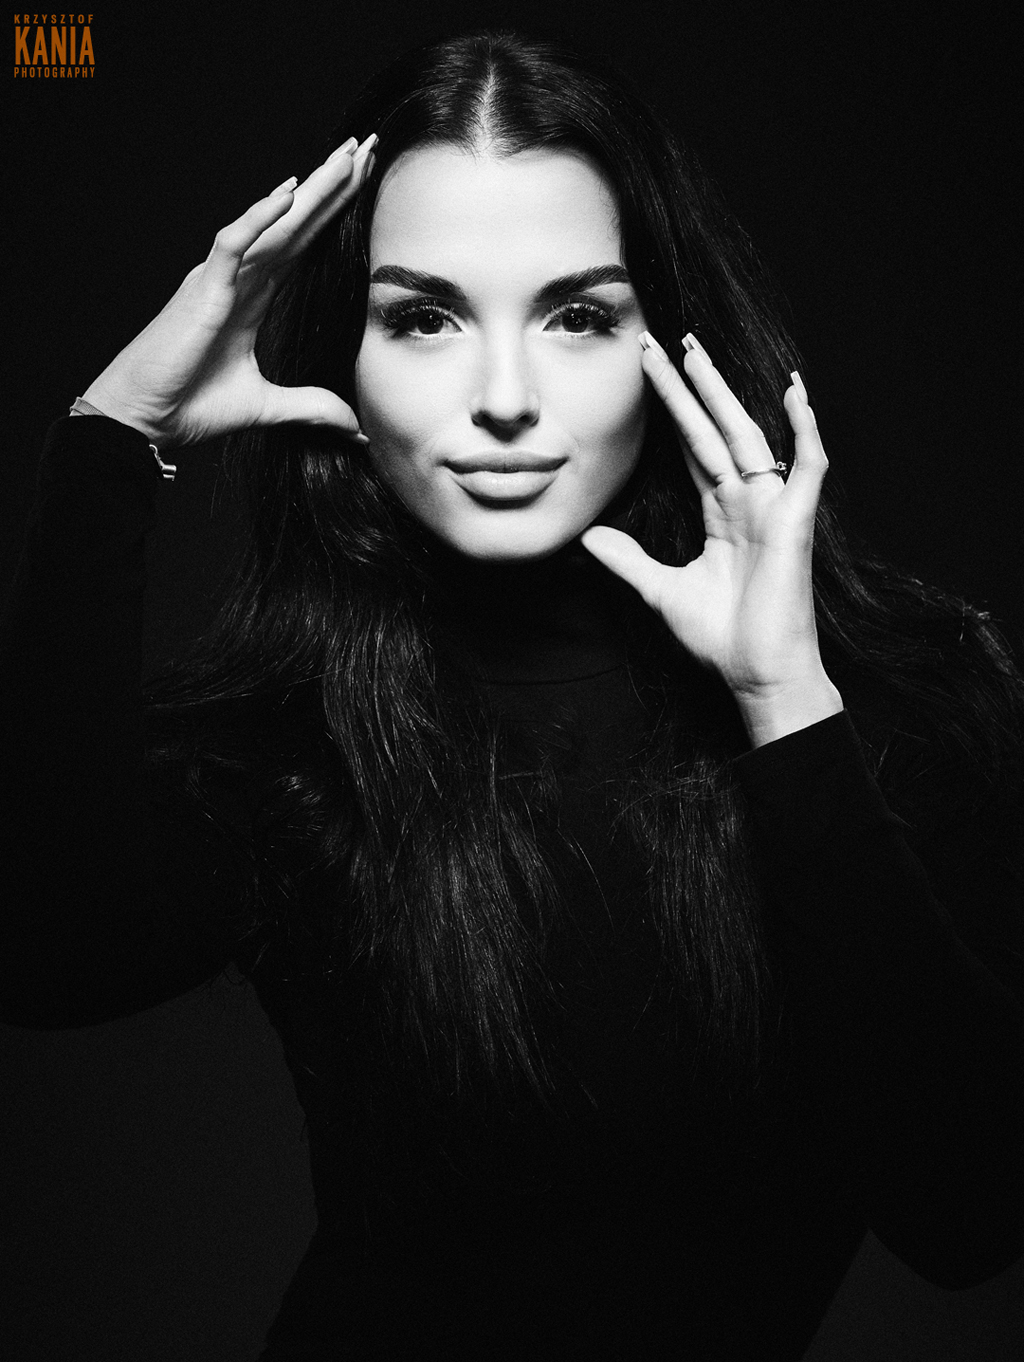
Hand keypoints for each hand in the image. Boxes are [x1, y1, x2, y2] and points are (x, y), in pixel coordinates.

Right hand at [80, 134, 376, 448]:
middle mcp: (239, 278)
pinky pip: (234, 244)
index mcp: (253, 298)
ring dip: (310, 191)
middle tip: (365, 146)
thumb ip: (311, 407)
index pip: (302, 245)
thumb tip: (355, 424)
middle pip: (295, 223)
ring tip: (344, 158)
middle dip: (331, 186)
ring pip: (273, 223)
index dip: (332, 214)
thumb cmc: (189, 406)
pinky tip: (288, 192)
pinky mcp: (202, 290)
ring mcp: (220, 279)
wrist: (145, 420)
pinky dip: (260, 218)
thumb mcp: (266, 407)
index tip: (365, 183)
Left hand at [581, 332, 842, 746]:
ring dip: (722, 392)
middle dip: (687, 386)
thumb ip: (629, 560)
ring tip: (697, 351)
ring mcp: (774, 507)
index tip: (645, 371)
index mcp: (720, 513)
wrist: (756, 674)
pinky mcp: (796, 521)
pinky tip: (794, 390)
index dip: (670, 409)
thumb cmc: (721, 637)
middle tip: (662, 340)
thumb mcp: (661, 591)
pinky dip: (804, 427)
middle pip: (713, 429)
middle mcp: (747, 501)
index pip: (692, 446)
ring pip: (746, 435)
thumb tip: (590, 537)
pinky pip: (807, 464)